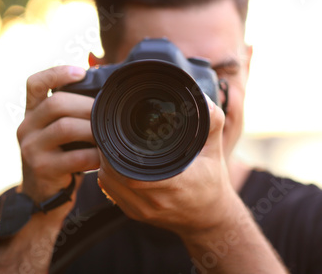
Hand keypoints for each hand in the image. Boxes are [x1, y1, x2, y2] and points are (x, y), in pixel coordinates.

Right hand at [17, 66, 100, 203]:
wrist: (43, 195)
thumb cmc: (61, 157)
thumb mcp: (60, 132)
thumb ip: (73, 113)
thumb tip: (107, 93)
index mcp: (32, 113)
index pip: (35, 83)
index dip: (57, 73)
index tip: (81, 72)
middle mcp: (26, 127)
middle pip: (57, 103)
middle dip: (88, 106)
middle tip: (108, 114)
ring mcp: (31, 148)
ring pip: (65, 127)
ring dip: (93, 130)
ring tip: (107, 135)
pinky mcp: (42, 169)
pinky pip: (75, 156)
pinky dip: (95, 156)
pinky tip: (103, 157)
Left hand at [98, 95, 239, 235]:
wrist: (210, 219)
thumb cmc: (212, 184)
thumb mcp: (215, 151)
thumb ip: (213, 124)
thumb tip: (204, 102)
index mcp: (174, 184)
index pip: (130, 169)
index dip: (118, 149)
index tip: (117, 131)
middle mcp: (155, 200)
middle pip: (113, 174)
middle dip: (108, 152)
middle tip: (112, 133)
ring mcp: (143, 210)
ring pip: (109, 184)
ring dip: (105, 164)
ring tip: (112, 146)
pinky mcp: (136, 214)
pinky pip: (112, 194)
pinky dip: (109, 178)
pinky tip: (114, 164)